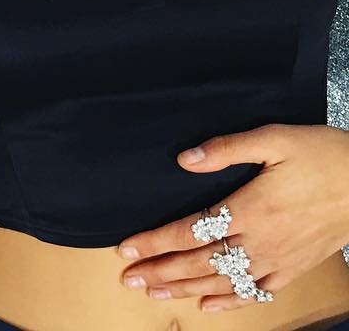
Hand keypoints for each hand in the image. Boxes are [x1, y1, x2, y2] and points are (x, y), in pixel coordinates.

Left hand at [117, 124, 348, 312]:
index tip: (127, 248)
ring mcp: (278, 259)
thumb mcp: (273, 139)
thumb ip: (226, 149)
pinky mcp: (294, 268)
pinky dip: (230, 301)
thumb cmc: (319, 155)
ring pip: (223, 281)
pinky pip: (257, 292)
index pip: (191, 230)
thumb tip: (184, 160)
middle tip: (128, 279)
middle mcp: (261, 240)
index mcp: (251, 208)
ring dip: (185, 288)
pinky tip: (207, 306)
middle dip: (161, 271)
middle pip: (199, 262)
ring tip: (153, 292)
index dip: (156, 241)